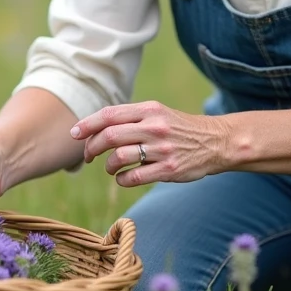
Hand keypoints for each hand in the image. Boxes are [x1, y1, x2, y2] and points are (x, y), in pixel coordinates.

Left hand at [70, 101, 228, 187]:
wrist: (215, 142)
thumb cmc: (178, 128)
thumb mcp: (157, 113)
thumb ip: (129, 118)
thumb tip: (93, 128)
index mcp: (149, 110)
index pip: (109, 114)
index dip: (87, 124)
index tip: (74, 134)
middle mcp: (155, 127)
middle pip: (110, 136)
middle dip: (92, 148)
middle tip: (88, 156)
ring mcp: (162, 149)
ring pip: (119, 157)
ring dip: (108, 165)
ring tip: (110, 167)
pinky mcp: (169, 169)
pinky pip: (134, 177)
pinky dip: (122, 180)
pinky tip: (123, 178)